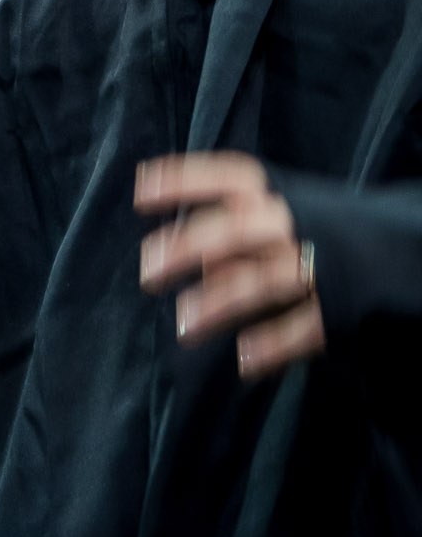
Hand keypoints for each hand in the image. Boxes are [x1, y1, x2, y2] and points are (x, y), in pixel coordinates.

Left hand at [138, 151, 325, 377]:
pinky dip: (274, 345)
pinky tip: (245, 361)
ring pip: (264, 280)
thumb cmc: (323, 226)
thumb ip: (235, 217)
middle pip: (234, 230)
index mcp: (278, 190)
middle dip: (187, 248)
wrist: (409, 249)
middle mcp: (296, 221)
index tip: (141, 192)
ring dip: (219, 304)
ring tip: (184, 325)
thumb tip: (172, 241)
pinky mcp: (344, 307)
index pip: (228, 176)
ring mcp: (321, 263)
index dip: (184, 180)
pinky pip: (305, 327)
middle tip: (147, 273)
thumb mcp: (284, 202)